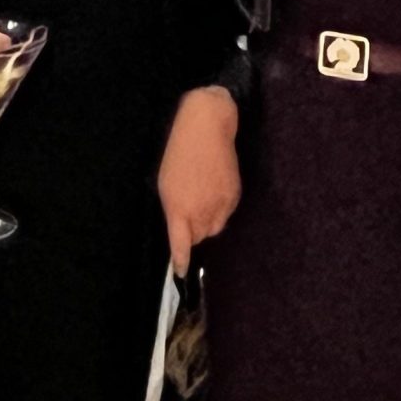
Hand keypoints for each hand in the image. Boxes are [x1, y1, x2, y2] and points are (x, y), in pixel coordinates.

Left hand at [158, 85, 239, 272]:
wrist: (207, 128)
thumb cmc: (178, 153)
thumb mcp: (165, 184)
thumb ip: (174, 211)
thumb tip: (181, 228)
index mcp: (179, 209)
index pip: (181, 245)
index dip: (181, 261)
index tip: (181, 271)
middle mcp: (202, 212)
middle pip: (198, 237)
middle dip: (192, 231)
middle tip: (187, 211)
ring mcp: (221, 205)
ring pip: (214, 228)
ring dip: (206, 222)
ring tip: (201, 198)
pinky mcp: (235, 196)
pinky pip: (226, 214)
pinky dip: (219, 209)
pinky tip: (213, 190)